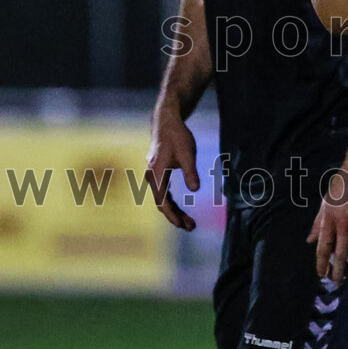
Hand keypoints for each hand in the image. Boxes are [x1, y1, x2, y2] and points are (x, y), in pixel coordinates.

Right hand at [145, 110, 199, 230]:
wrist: (166, 122)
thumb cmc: (177, 136)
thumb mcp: (188, 153)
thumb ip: (191, 172)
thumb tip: (195, 190)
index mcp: (156, 175)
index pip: (162, 202)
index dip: (172, 215)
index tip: (182, 226)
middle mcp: (151, 177)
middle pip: (162, 203)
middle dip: (176, 216)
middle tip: (192, 227)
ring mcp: (153, 175)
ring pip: (162, 198)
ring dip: (175, 210)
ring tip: (189, 222)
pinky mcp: (158, 172)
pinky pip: (163, 192)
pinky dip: (171, 201)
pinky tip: (180, 207)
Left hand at [308, 167, 347, 284]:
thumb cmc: (342, 185)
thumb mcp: (325, 202)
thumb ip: (317, 223)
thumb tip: (310, 241)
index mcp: (328, 218)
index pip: (323, 247)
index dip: (322, 264)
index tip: (322, 275)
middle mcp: (341, 222)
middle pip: (338, 253)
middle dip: (337, 270)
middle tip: (336, 282)